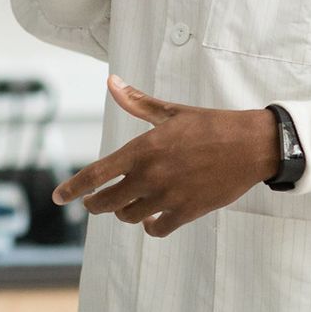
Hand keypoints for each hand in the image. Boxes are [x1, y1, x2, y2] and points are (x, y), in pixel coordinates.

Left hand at [53, 77, 280, 236]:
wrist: (251, 145)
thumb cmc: (210, 125)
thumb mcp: (170, 112)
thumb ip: (137, 103)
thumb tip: (112, 82)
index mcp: (142, 150)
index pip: (96, 174)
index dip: (73, 188)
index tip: (59, 196)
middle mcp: (150, 176)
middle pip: (106, 202)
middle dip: (94, 203)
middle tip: (92, 202)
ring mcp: (168, 196)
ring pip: (129, 216)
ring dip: (123, 212)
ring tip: (126, 206)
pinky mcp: (188, 211)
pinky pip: (157, 229)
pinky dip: (149, 226)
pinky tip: (150, 219)